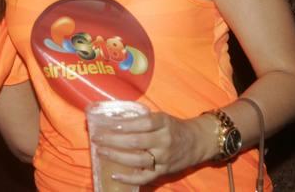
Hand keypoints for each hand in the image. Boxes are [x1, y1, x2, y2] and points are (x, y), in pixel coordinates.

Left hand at [90, 111, 211, 185]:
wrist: (197, 142)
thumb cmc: (174, 127)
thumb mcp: (162, 117)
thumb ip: (142, 120)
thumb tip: (115, 119)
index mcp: (163, 123)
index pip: (142, 123)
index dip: (124, 125)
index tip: (107, 125)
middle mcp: (164, 140)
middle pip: (136, 141)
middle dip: (113, 140)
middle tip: (97, 138)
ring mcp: (164, 158)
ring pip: (138, 159)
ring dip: (116, 156)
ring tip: (101, 151)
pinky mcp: (163, 171)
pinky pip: (144, 177)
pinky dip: (129, 178)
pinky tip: (114, 174)